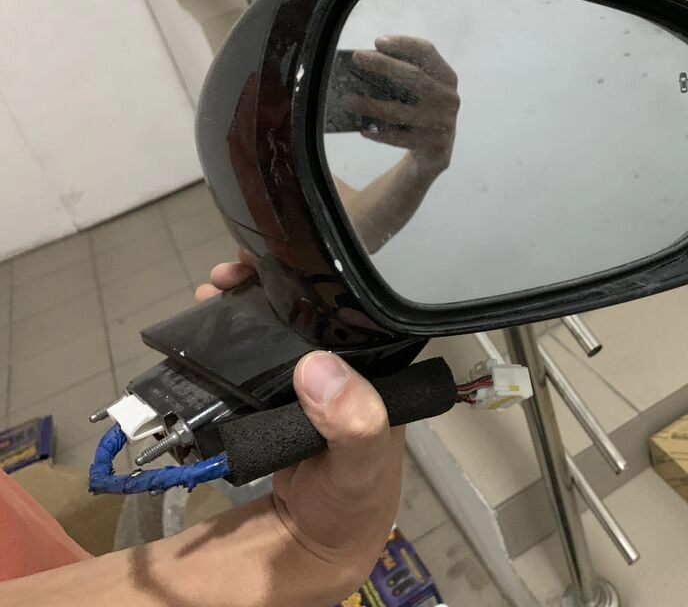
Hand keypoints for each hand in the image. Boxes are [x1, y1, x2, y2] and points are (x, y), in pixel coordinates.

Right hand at [195, 254, 404, 596]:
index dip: (317, 275)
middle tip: (231, 271)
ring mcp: (306, 376)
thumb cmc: (355, 497)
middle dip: (267, 279)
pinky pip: (250, 357)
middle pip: (306, 303)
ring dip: (243, 302)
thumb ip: (354, 422)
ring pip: (275, 324)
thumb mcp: (362, 462)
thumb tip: (319, 368)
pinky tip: (206, 325)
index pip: (350, 303)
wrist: (317, 536)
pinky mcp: (274, 393)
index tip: (279, 258)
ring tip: (214, 286)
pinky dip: (227, 339)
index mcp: (375, 364)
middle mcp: (343, 362)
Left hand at [346, 36, 459, 173]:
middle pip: (414, 77)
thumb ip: (404, 72)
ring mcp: (442, 122)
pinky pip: (399, 138)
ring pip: (400, 111)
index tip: (378, 42)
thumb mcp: (424, 88)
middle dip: (384, 65)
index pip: (426, 52)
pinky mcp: (432, 144)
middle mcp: (448, 98)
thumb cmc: (422, 109)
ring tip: (348, 100)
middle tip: (358, 57)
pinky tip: (364, 129)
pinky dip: (379, 133)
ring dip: (371, 105)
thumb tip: (367, 63)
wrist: (438, 148)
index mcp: (447, 77)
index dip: (403, 44)